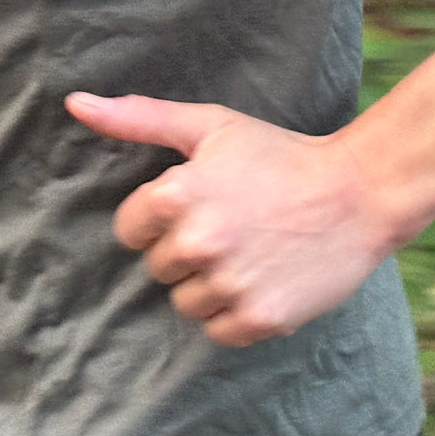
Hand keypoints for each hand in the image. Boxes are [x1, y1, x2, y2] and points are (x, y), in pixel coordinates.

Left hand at [64, 92, 410, 348]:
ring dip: (210, 286)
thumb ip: (137, 118)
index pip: (129, 230)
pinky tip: (263, 280)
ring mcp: (229, 284)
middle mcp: (198, 242)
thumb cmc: (278, 155)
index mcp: (176, 195)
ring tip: (250, 252)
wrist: (360, 192)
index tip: (198, 206)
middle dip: (186, 251)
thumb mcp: (209, 125)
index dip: (160, 219)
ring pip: (186, 303)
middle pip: (158, 268)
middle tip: (232, 227)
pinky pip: (219, 332)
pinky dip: (237, 314)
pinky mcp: (259, 319)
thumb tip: (74, 103)